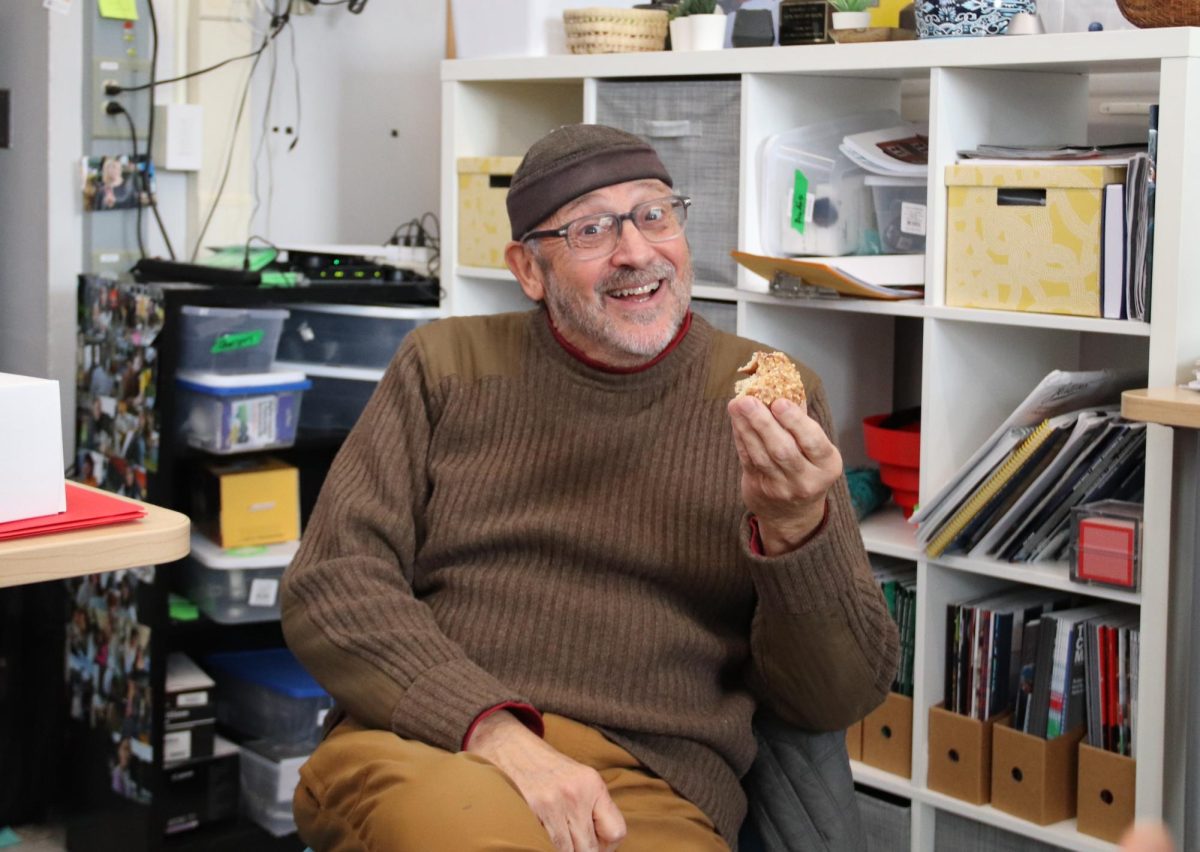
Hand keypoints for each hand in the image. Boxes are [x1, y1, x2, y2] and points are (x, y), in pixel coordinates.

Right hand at [466, 711, 625, 851]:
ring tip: (555, 837)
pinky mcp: (530, 811)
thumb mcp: (578, 778)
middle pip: (589, 848)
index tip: (596, 845)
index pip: (616, 831)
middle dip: (581, 850)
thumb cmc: (544, 767)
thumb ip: (593, 807)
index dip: (607, 846)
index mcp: (592, 784)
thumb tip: (602, 844)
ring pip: (566, 851)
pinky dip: (544, 845)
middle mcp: (575, 793)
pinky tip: (540, 833)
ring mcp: (552, 803)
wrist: (507, 746)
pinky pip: (545, 845)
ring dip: (562, 849)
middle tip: (572, 843)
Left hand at [727, 396, 841, 554]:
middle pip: (783, 450)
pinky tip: (736, 419)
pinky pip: (747, 459)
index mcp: (826, 465)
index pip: (813, 441)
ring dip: (746, 427)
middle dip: (763, 423)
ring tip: (737, 404)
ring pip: (761, 455)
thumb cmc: (807, 469)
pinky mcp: (759, 488)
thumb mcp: (816, 450)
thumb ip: (802, 419)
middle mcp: (806, 479)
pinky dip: (741, 437)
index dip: (795, 421)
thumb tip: (786, 383)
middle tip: (747, 400)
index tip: (779, 402)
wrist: (792, 514)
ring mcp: (781, 487)